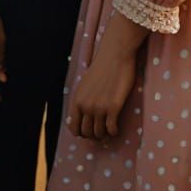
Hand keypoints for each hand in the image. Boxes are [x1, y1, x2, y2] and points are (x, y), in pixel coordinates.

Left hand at [67, 12, 145, 139]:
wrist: (115, 54)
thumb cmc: (102, 67)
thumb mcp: (85, 84)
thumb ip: (83, 100)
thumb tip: (83, 116)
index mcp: (77, 100)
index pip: (73, 128)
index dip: (81, 133)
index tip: (89, 130)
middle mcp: (86, 106)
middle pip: (87, 133)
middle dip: (94, 136)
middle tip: (102, 131)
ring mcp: (99, 107)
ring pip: (99, 133)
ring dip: (105, 134)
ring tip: (109, 128)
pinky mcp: (113, 107)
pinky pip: (111, 129)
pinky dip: (114, 132)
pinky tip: (116, 126)